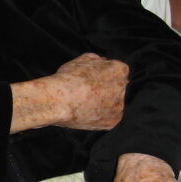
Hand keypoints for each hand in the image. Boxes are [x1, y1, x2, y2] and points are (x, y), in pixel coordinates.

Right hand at [11, 52, 127, 133]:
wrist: (57, 101)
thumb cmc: (68, 79)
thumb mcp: (82, 59)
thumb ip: (97, 60)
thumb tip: (103, 62)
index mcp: (120, 70)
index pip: (118, 70)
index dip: (103, 73)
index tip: (91, 78)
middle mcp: (123, 88)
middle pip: (117, 87)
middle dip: (106, 88)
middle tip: (87, 91)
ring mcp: (119, 106)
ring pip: (113, 103)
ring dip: (104, 103)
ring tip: (85, 102)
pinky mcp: (113, 122)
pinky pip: (108, 117)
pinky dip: (100, 116)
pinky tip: (86, 112)